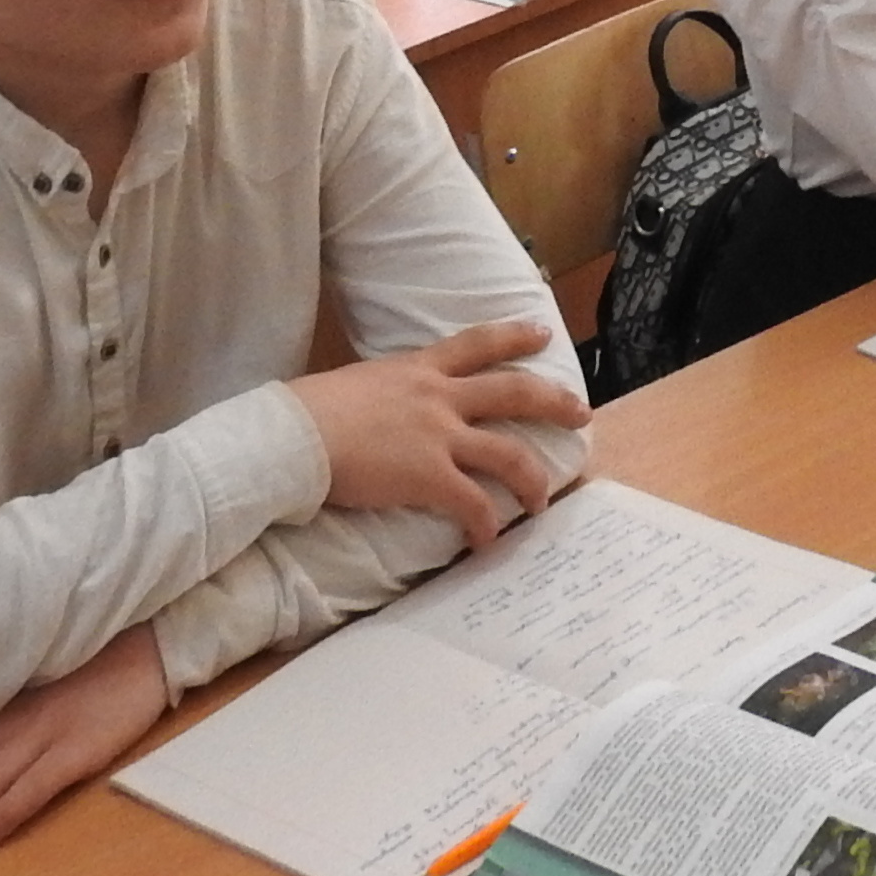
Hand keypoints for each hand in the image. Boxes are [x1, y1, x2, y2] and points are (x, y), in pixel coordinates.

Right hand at [289, 319, 585, 549]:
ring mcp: (439, 436)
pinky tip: (487, 542)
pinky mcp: (431, 477)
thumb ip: (379, 394)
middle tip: (581, 412)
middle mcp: (438, 396)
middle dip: (552, 401)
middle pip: (512, 390)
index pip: (476, 343)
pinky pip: (474, 505)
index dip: (513, 336)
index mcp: (417, 369)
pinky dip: (486, 526)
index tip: (542, 333)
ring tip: (544, 498)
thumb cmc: (305, 412)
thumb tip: (370, 410)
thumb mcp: (353, 386)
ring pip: (508, 452)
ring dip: (533, 477)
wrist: (294, 436)